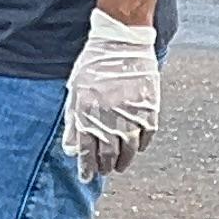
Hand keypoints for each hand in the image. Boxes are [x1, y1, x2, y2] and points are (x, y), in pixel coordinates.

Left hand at [59, 9, 159, 179]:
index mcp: (88, 114)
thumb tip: (70, 147)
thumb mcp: (77, 90)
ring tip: (120, 165)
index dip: (87, 168)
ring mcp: (130, 115)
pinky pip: (146, 136)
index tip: (87, 177)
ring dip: (123, 161)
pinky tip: (136, 148)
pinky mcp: (148, 109)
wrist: (122, 41)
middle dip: (105, 166)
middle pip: (108, 155)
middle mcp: (109, 118)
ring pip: (128, 150)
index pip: (87, 151)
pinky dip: (141, 145)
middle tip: (104, 170)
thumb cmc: (95, 64)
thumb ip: (73, 120)